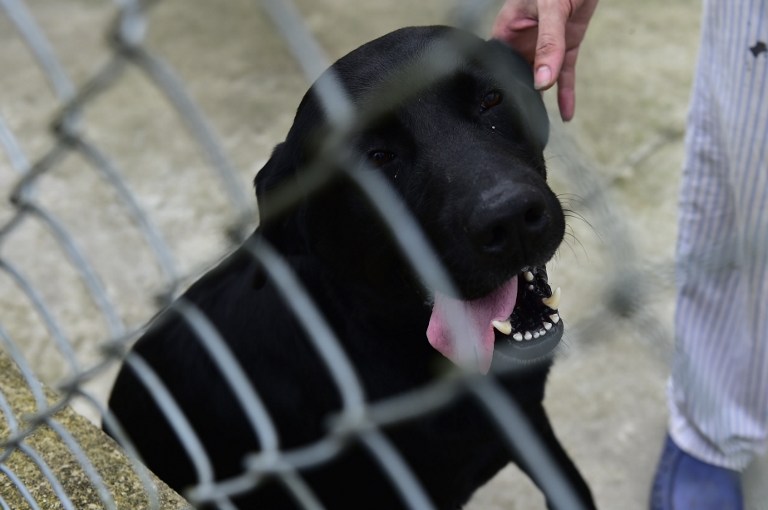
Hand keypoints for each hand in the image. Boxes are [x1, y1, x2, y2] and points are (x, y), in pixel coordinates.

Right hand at [492, 0, 597, 120]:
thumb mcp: (551, 9)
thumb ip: (548, 44)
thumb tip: (542, 82)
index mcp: (507, 29)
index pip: (498, 63)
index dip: (496, 86)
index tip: (497, 110)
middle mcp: (522, 40)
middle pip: (517, 76)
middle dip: (518, 99)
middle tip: (516, 128)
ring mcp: (545, 45)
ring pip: (541, 79)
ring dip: (541, 101)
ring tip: (537, 129)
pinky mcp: (567, 45)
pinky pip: (565, 74)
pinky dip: (566, 94)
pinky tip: (566, 115)